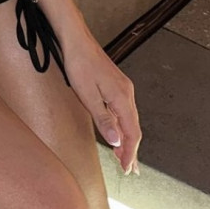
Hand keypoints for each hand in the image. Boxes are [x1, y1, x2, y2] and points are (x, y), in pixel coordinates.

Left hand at [61, 36, 141, 174]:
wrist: (75, 38)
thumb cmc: (79, 64)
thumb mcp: (87, 95)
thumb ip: (103, 119)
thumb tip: (116, 142)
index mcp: (122, 98)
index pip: (132, 133)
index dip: (130, 153)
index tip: (127, 169)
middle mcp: (127, 93)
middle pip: (134, 128)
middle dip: (131, 150)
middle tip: (129, 169)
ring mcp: (122, 87)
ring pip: (129, 119)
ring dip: (127, 139)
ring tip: (124, 156)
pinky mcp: (116, 84)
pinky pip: (123, 110)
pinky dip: (123, 125)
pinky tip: (118, 131)